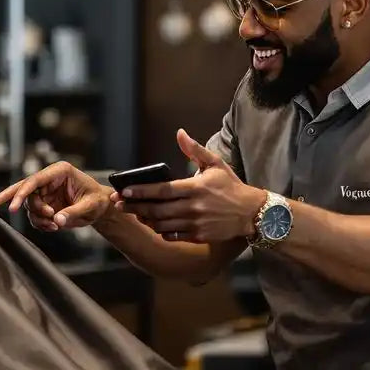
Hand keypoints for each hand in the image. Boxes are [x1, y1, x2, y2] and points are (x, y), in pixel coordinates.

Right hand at [0, 161, 112, 231]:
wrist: (101, 208)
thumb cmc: (98, 201)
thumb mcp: (89, 206)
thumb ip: (73, 213)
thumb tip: (57, 220)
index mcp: (59, 171)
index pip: (34, 180)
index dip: (21, 193)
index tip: (11, 207)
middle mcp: (49, 179)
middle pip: (23, 188)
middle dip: (11, 199)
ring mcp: (45, 192)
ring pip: (28, 205)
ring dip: (37, 218)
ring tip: (54, 225)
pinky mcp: (44, 204)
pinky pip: (34, 216)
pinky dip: (40, 224)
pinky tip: (53, 226)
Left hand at [117, 129, 263, 243]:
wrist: (251, 212)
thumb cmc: (231, 186)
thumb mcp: (215, 164)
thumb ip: (195, 150)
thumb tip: (179, 133)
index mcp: (195, 188)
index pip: (162, 190)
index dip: (141, 191)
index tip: (124, 190)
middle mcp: (193, 207)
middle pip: (156, 209)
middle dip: (134, 207)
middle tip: (119, 204)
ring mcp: (195, 223)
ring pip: (161, 224)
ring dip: (145, 219)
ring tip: (134, 213)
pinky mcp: (198, 236)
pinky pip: (172, 236)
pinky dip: (160, 231)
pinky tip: (153, 225)